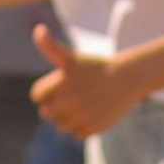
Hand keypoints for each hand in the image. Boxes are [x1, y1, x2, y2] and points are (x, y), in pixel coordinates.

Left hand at [31, 25, 136, 139]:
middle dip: (57, 106)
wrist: (127, 79)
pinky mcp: (93, 127)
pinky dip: (83, 127)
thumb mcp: (71, 57)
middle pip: (47, 114)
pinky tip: (94, 113)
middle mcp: (68, 99)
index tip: (62, 86)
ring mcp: (81, 115)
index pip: (37, 96)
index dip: (48, 92)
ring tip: (85, 104)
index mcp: (60, 81)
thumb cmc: (95, 68)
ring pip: (61, 126)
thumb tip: (38, 29)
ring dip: (69, 119)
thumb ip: (50, 46)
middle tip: (75, 96)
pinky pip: (77, 134)